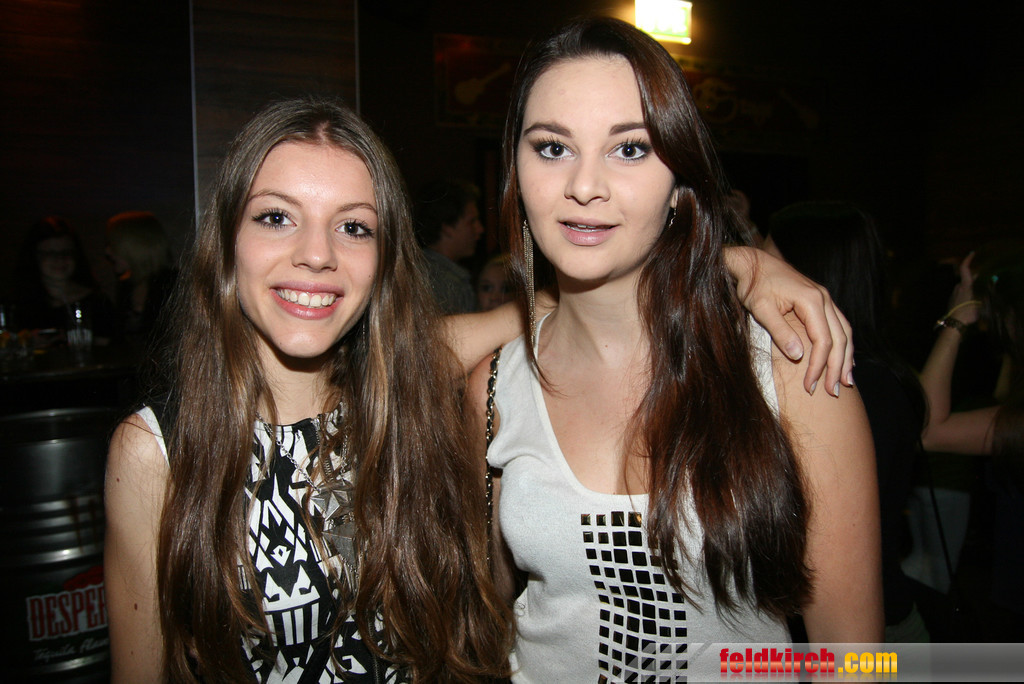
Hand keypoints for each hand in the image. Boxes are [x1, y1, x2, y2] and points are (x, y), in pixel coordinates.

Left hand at [725, 246, 853, 395]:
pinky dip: (843, 344)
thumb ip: (780, 332)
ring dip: (846, 357)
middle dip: (837, 367)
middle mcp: (824, 298)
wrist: (753, 264)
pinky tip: (844, 358)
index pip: (823, 341)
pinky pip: (839, 324)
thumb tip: (799, 355)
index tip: (810, 386)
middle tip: (833, 391)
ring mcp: (825, 298)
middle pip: (840, 339)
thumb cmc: (754, 285)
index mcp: (811, 301)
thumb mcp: (762, 309)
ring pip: (844, 331)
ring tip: (846, 381)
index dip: (818, 366)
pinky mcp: (821, 300)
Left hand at [946, 252, 979, 324]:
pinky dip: (967, 294)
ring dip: (971, 288)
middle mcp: (958, 287)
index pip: (965, 268)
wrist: (954, 323)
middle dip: (975, 279)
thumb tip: (993, 282)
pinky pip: (960, 293)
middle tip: (984, 282)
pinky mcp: (951, 299)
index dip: (968, 259)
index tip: (972, 253)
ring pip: (964, 286)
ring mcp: (953, 293)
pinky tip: (971, 301)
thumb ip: (986, 291)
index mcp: (965, 285)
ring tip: (979, 295)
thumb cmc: (969, 312)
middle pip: (968, 279)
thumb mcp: (981, 302)